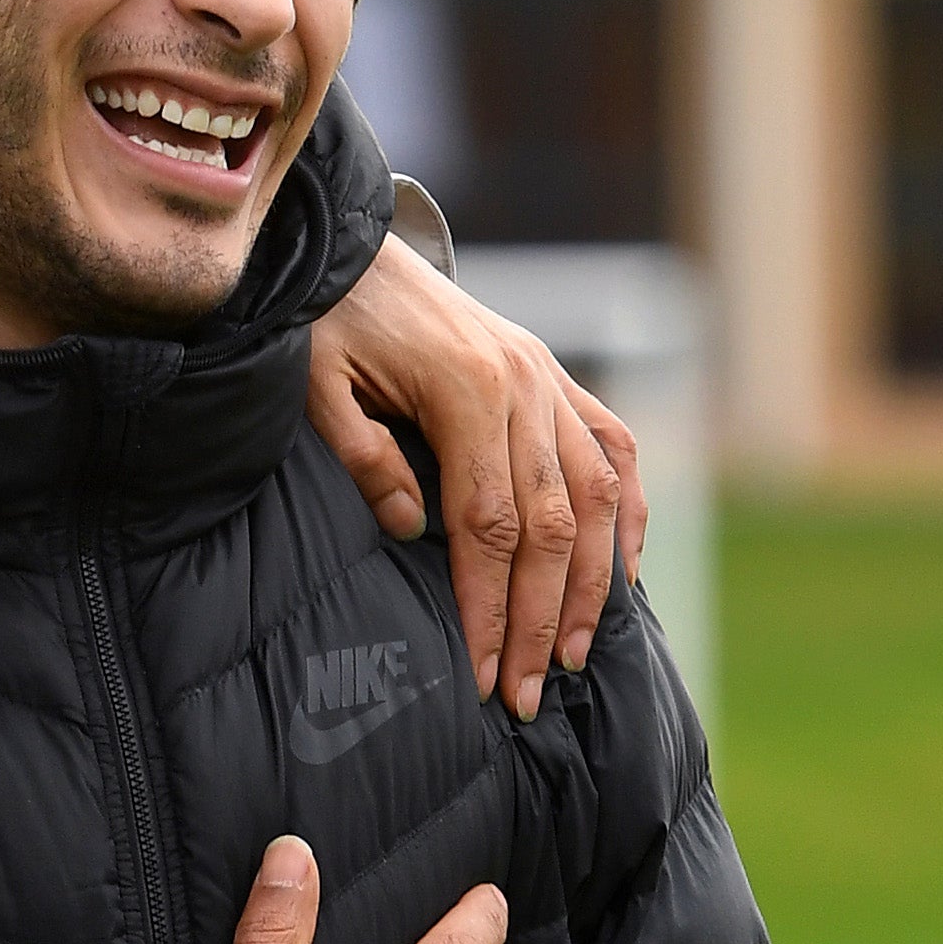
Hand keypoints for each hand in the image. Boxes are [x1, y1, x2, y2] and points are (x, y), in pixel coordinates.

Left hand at [305, 236, 647, 719]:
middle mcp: (525, 386)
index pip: (490, 524)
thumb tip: (413, 529)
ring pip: (597, 497)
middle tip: (527, 695)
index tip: (485, 673)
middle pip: (551, 525)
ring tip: (577, 656)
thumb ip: (363, 456)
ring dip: (594, 585)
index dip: (490, 605)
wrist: (347, 248)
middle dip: (542, 620)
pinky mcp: (554, 378)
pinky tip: (625, 575)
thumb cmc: (323, 322)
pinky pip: (614, 451)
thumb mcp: (315, 385)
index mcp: (466, 389)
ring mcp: (548, 380)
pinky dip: (627, 515)